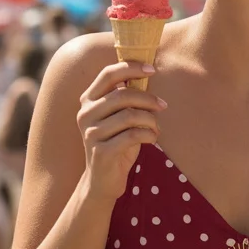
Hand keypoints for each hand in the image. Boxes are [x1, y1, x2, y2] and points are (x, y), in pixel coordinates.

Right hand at [77, 61, 166, 203]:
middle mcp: (85, 114)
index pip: (108, 74)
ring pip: (130, 116)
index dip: (131, 68)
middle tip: (163, 105)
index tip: (152, 69)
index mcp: (88, 100)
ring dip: (151, 120)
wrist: (103, 180)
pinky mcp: (101, 151)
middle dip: (148, 98)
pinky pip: (132, 136)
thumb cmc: (117, 143)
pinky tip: (152, 138)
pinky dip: (148, 135)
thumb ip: (127, 98)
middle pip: (122, 95)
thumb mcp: (120, 117)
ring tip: (156, 127)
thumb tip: (147, 72)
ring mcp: (91, 133)